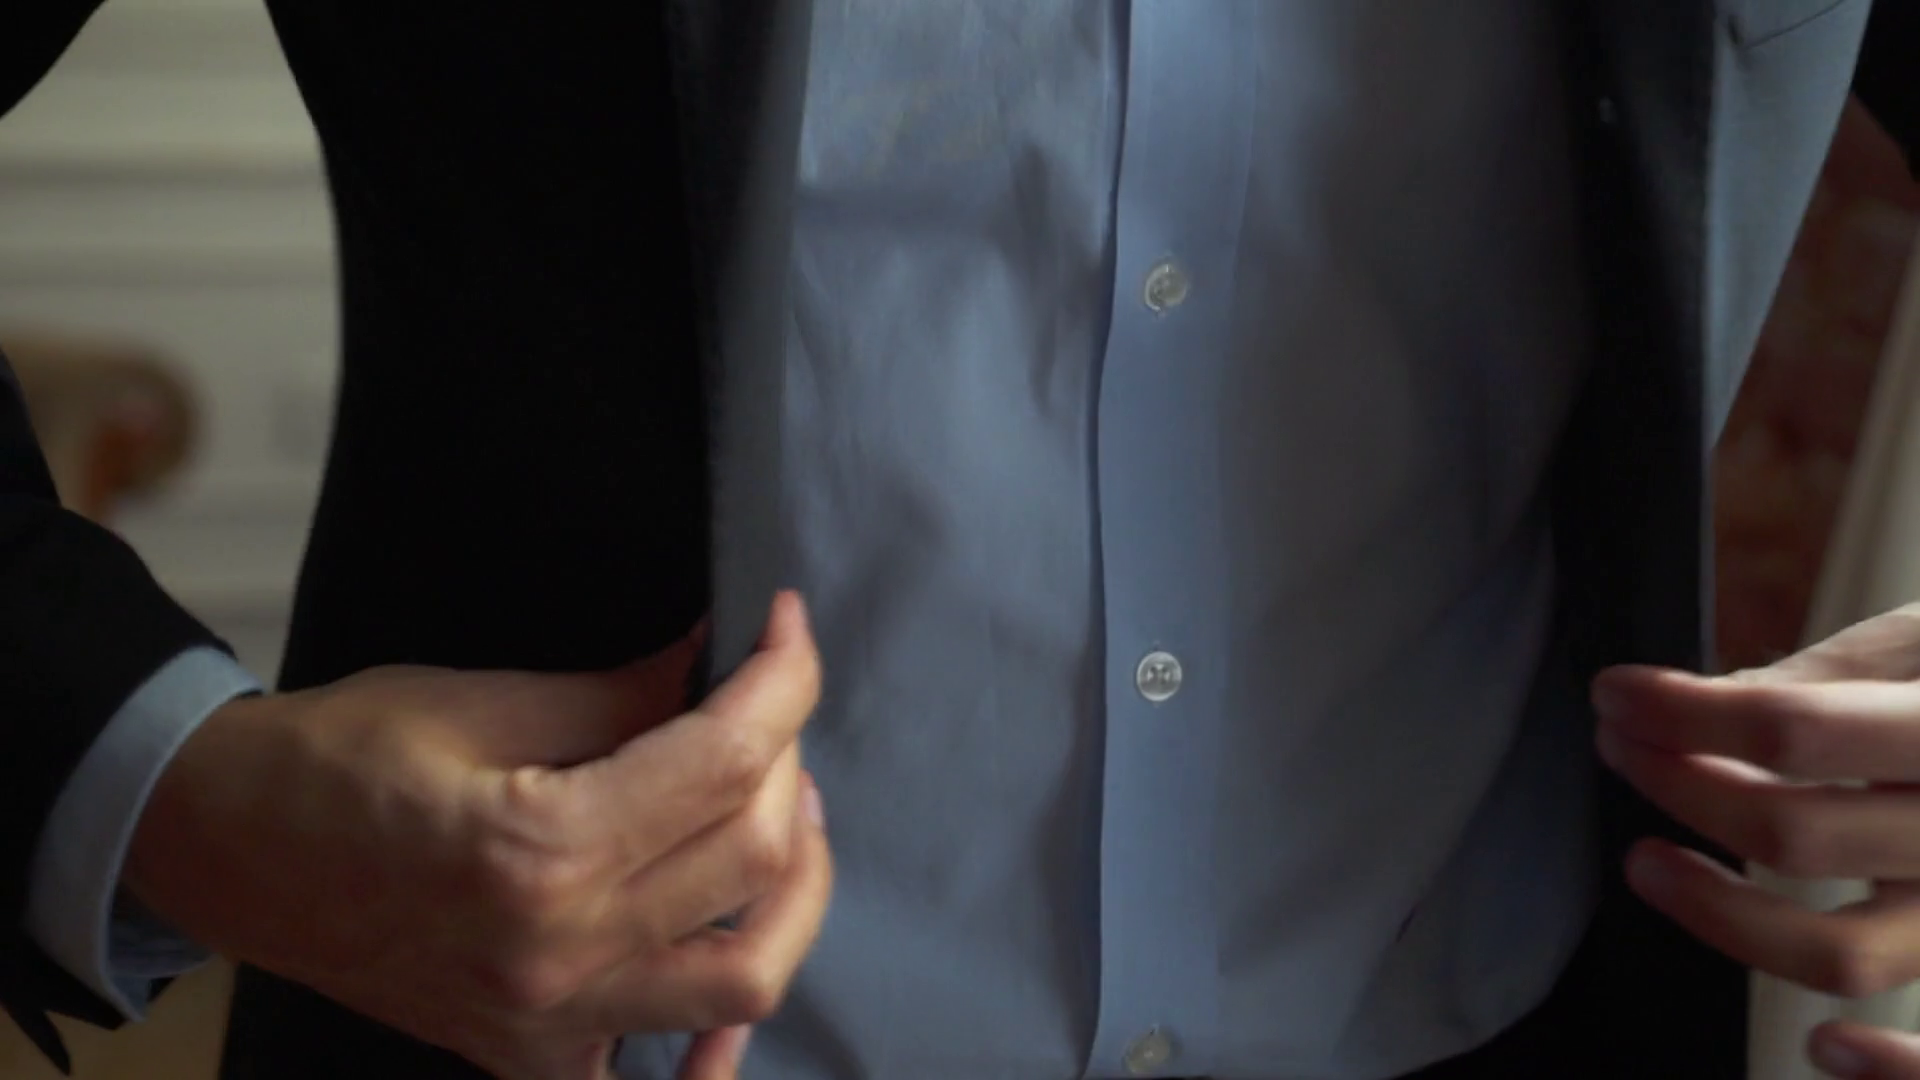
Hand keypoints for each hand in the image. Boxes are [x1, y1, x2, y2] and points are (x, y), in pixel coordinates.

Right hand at [123, 591, 830, 1079]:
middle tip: (764, 706)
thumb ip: (623, 692)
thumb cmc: (336, 758)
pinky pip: (664, 1066)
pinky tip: (728, 950)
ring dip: (793, 885)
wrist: (227, 847)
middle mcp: (556, 954)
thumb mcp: (480, 700)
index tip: (785, 624)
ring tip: (777, 812)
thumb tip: (723, 662)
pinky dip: (722, 1020)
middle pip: (755, 857)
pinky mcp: (532, 1057)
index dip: (782, 677)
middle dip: (787, 758)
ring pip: (748, 975)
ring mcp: (548, 1023)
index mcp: (537, 850)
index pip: (727, 762)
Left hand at [1593, 603, 1919, 1078]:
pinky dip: (1885, 1068)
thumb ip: (1843, 670)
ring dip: (1719, 915)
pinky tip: (1823, 1046)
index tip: (1615, 694)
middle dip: (1678, 784)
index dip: (1681, 710)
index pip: (1795, 728)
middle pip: (1793, 831)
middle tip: (1622, 745)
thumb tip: (1713, 696)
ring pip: (1840, 954)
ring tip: (1650, 862)